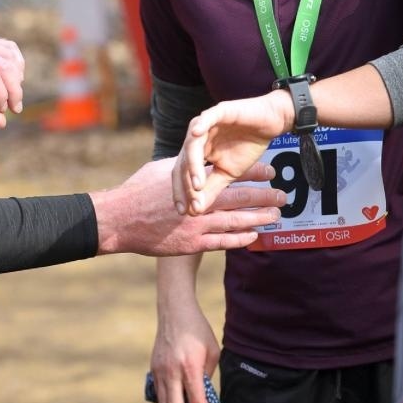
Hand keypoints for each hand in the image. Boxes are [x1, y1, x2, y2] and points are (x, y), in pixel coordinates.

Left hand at [0, 37, 24, 127]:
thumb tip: (2, 122)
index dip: (2, 96)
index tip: (1, 111)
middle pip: (4, 67)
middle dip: (14, 91)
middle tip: (14, 109)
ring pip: (10, 56)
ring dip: (17, 78)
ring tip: (12, 96)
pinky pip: (9, 48)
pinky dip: (16, 64)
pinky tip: (14, 79)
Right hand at [91, 159, 281, 256]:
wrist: (119, 220)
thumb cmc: (137, 191)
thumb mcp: (161, 170)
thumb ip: (184, 167)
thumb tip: (198, 158)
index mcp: (192, 181)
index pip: (229, 174)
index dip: (252, 174)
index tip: (270, 172)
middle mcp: (198, 202)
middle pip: (239, 198)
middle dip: (264, 197)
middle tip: (283, 196)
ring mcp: (196, 225)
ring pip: (235, 221)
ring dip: (258, 218)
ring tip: (275, 216)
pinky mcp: (191, 244)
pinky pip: (221, 242)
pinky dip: (239, 239)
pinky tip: (253, 236)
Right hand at [150, 298, 220, 402]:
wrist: (174, 310)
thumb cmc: (198, 330)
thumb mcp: (211, 352)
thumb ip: (206, 377)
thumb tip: (205, 400)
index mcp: (189, 366)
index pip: (197, 401)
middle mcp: (171, 372)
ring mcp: (160, 372)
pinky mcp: (154, 371)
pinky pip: (160, 397)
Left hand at [173, 91, 293, 214]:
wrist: (271, 123)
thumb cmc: (248, 146)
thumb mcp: (228, 174)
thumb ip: (211, 189)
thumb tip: (196, 211)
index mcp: (196, 152)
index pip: (182, 173)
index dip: (181, 192)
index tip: (183, 212)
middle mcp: (196, 138)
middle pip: (182, 161)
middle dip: (184, 184)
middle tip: (187, 204)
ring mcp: (205, 123)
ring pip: (192, 144)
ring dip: (192, 164)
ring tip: (197, 184)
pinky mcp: (219, 111)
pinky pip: (207, 118)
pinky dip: (201, 125)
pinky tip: (197, 134)